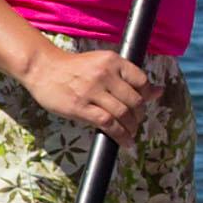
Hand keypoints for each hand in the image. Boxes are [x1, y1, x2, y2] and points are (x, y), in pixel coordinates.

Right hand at [20, 38, 156, 134]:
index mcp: (112, 61)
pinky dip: (120, 135)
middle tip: (135, 123)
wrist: (43, 69)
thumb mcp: (103, 64)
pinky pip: (107, 123)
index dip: (146, 97)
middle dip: (139, 116)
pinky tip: (124, 141)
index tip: (143, 106)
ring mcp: (92, 90)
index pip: (141, 81)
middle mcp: (104, 74)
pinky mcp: (80, 106)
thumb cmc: (75, 68)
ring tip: (131, 134)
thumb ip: (128, 77)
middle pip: (134, 100)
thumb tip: (159, 91)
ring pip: (123, 113)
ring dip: (131, 128)